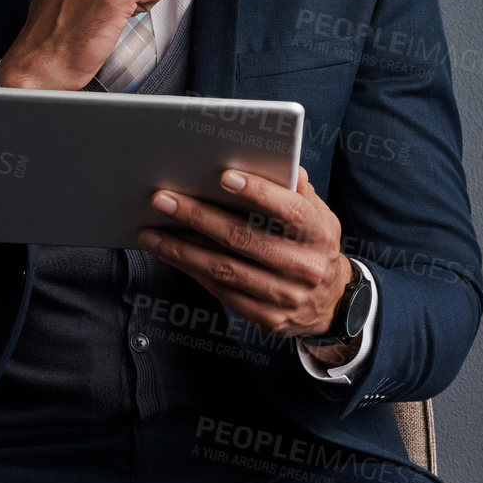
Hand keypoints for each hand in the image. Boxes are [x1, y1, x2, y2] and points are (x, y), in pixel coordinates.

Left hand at [136, 165, 354, 348]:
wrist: (332, 305)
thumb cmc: (314, 246)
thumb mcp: (320, 217)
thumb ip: (298, 191)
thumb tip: (283, 163)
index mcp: (320, 234)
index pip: (289, 210)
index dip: (257, 192)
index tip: (223, 176)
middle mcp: (305, 267)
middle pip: (244, 239)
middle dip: (198, 216)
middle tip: (163, 199)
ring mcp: (285, 296)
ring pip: (224, 269)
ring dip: (181, 249)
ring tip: (150, 231)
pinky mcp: (266, 318)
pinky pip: (221, 291)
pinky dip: (191, 270)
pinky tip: (169, 254)